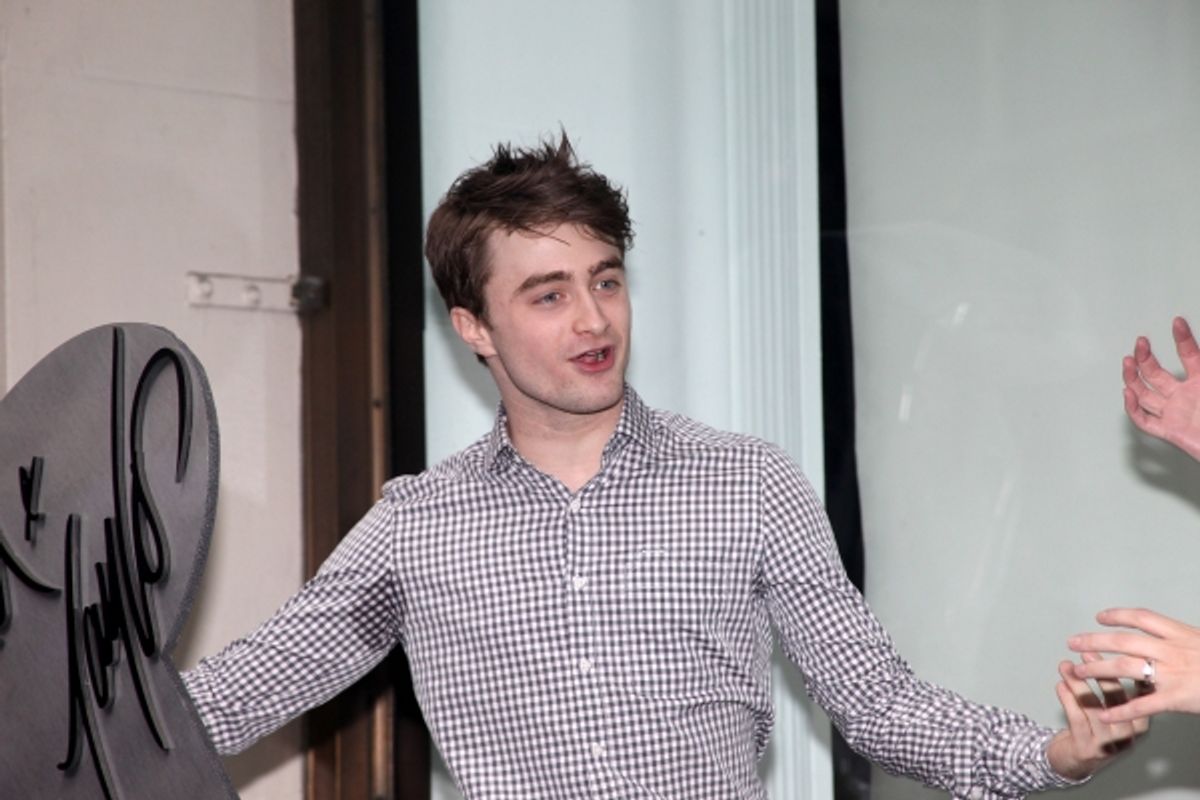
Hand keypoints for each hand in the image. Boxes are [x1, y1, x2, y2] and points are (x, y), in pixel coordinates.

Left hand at [1045, 656, 1146, 779]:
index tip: (1117, 651)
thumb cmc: (1094, 730)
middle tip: (1088, 653)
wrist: (1075, 762)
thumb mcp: (1112, 712)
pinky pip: (1077, 719)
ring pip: (1093, 707)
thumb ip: (1115, 691)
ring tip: (1066, 666)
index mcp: (1139, 723)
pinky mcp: (1087, 748)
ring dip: (1078, 683)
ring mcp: (1108, 743)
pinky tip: (1060, 685)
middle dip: (1101, 673)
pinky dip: (1067, 699)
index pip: (1140, 695)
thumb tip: (1108, 655)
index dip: (1129, 673)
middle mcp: (1127, 735)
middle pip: (1117, 699)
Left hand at [1068, 607, 1199, 721]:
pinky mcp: (1177, 698)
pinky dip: (1121, 710)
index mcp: (1180, 633)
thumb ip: (1182, 639)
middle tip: (1072, 641)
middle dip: (1095, 640)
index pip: (1141, 617)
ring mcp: (1173, 673)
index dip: (1118, 615)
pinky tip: (1104, 714)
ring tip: (1078, 670)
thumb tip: (1164, 634)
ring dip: (1098, 667)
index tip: (1099, 617)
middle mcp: (1172, 650)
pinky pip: (1143, 704)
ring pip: (1125, 667)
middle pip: (1123, 640)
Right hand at [1123, 316, 1199, 460]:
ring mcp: (1176, 414)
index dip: (1182, 339)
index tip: (1178, 322)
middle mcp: (1185, 397)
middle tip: (1141, 342)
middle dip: (1146, 357)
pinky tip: (1129, 394)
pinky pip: (1146, 421)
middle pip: (1157, 374)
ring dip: (1133, 378)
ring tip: (1128, 362)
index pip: (1189, 356)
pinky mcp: (1171, 432)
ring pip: (1146, 395)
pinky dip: (1134, 409)